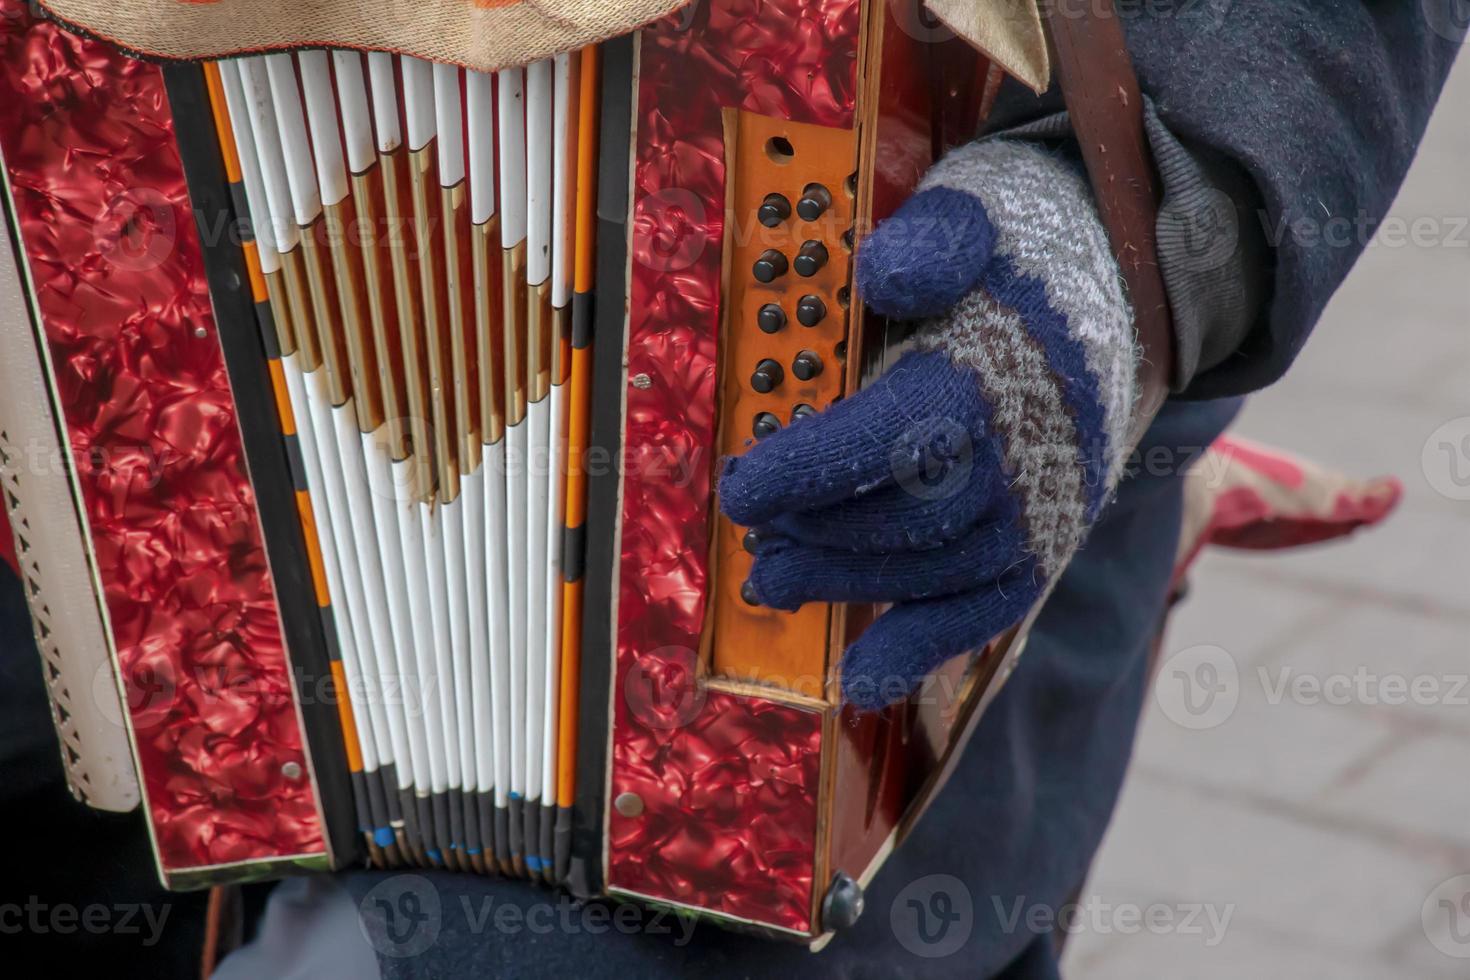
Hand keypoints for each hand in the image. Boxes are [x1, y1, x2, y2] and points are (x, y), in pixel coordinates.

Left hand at [718, 139, 1137, 709]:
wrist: (1122, 288)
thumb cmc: (1020, 250)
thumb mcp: (974, 212)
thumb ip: (933, 241)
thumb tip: (886, 270)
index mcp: (1002, 372)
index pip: (902, 434)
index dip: (816, 466)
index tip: (742, 484)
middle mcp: (1032, 455)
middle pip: (912, 518)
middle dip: (818, 532)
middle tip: (751, 533)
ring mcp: (1046, 508)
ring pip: (938, 572)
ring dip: (848, 584)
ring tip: (772, 580)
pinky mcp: (1047, 541)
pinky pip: (989, 609)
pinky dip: (925, 646)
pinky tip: (861, 679)